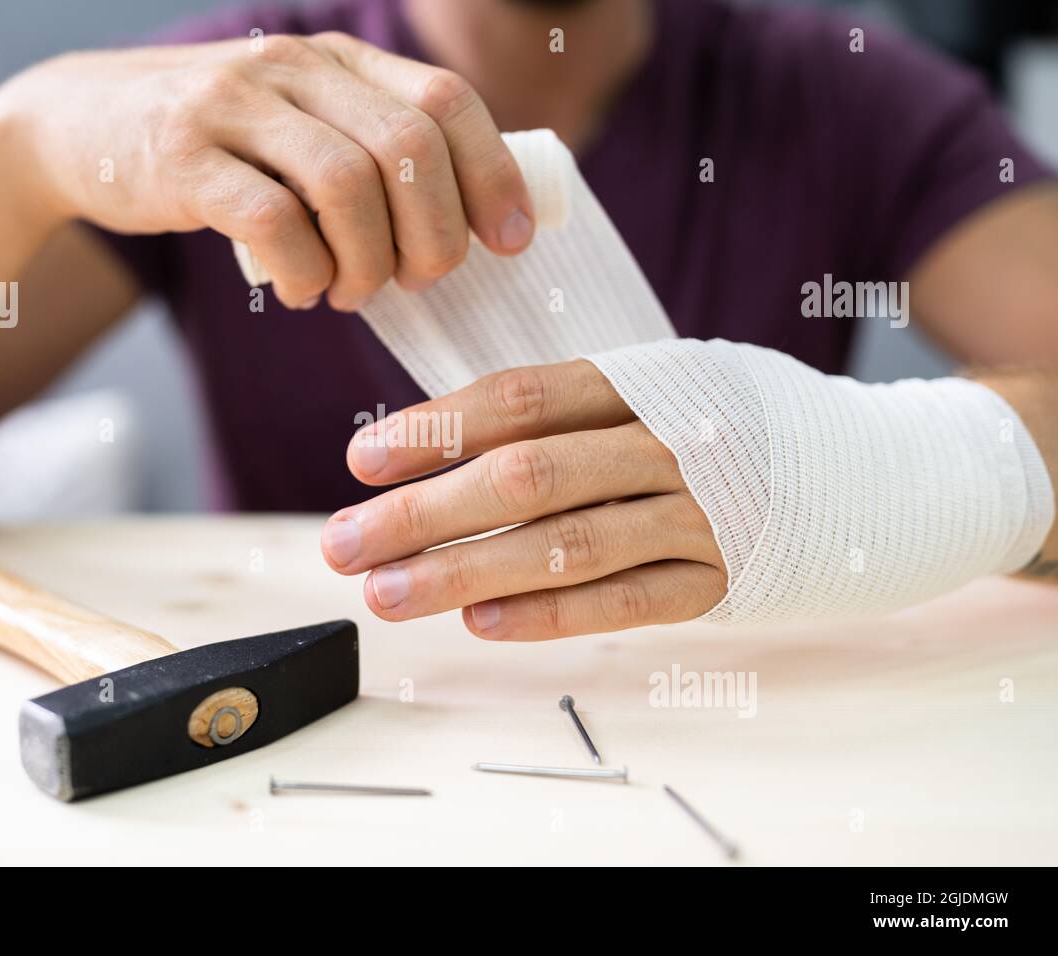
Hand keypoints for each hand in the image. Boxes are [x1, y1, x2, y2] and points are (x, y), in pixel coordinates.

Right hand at [8, 32, 534, 309]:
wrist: (77, 127)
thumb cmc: (216, 148)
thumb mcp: (300, 128)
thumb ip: (371, 153)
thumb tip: (468, 222)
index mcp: (337, 60)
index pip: (445, 99)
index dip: (492, 174)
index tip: (511, 240)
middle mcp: (294, 69)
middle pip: (408, 147)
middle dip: (434, 234)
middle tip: (419, 280)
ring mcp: (235, 107)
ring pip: (346, 184)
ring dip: (368, 262)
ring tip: (353, 291)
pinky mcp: (184, 158)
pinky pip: (272, 221)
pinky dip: (304, 273)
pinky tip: (301, 291)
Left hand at [321, 361, 727, 639]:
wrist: (873, 472)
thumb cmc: (731, 426)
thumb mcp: (657, 389)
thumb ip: (566, 413)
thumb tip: (437, 451)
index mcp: (642, 382)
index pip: (521, 400)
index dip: (435, 431)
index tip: (360, 461)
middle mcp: (670, 444)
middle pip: (527, 476)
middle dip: (423, 513)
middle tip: (343, 545)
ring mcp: (700, 515)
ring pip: (567, 545)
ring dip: (464, 572)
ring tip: (386, 594)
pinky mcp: (723, 581)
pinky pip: (627, 601)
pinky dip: (551, 613)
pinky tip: (481, 623)